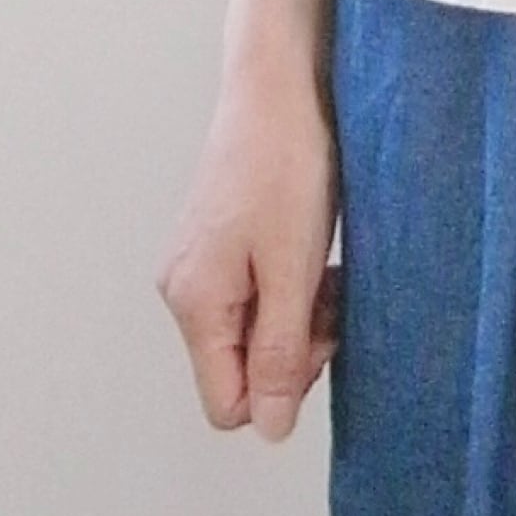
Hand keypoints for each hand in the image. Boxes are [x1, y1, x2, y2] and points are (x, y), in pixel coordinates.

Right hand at [157, 53, 340, 441]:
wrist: (281, 87)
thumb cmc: (287, 166)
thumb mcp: (294, 271)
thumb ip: (281, 352)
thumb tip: (270, 428)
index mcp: (195, 303)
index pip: (229, 403)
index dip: (282, 389)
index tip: (317, 337)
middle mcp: (186, 290)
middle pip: (243, 370)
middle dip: (296, 349)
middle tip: (329, 299)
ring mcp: (203, 267)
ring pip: (257, 333)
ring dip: (302, 317)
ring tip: (328, 270)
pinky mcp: (224, 247)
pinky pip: (260, 298)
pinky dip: (296, 290)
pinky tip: (319, 256)